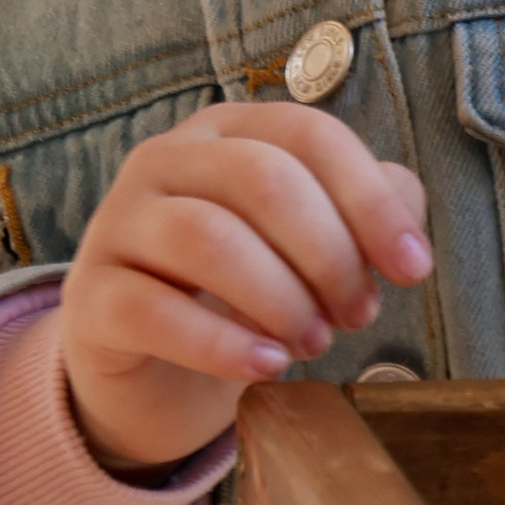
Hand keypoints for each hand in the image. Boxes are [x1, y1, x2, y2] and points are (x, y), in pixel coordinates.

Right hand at [58, 103, 431, 471]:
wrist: (149, 372)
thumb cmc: (239, 293)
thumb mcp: (304, 246)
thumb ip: (360, 213)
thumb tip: (404, 218)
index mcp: (225, 132)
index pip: (308, 135)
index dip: (370, 200)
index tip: (414, 269)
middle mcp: (164, 161)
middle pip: (262, 179)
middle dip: (328, 252)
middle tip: (357, 316)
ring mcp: (118, 224)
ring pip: (207, 237)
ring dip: (279, 296)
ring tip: (314, 344)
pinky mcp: (90, 298)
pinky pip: (152, 309)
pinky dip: (221, 343)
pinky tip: (267, 366)